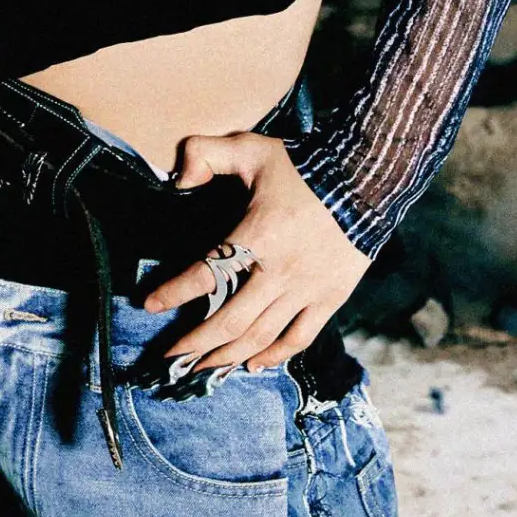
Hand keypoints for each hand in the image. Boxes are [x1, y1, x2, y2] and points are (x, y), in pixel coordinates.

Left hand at [143, 132, 370, 371]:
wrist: (367, 177)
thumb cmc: (305, 164)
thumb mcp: (251, 148)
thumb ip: (207, 153)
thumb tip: (179, 177)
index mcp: (256, 236)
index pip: (206, 274)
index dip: (173, 293)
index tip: (149, 305)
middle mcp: (279, 271)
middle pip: (229, 321)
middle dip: (195, 343)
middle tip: (171, 356)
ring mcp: (306, 289)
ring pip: (260, 337)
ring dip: (227, 356)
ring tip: (202, 367)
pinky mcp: (330, 298)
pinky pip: (298, 338)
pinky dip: (274, 356)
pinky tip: (253, 364)